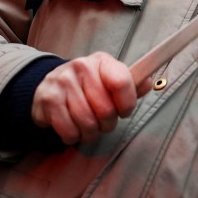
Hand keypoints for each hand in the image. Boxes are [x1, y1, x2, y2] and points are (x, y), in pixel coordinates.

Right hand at [31, 52, 148, 145]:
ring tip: (87, 127)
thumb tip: (148, 83)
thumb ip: (130, 85)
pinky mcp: (48, 99)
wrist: (49, 87)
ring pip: (87, 123)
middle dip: (107, 124)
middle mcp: (82, 66)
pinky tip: (72, 129)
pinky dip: (73, 137)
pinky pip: (69, 130)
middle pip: (106, 110)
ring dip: (90, 133)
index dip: (127, 104)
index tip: (123, 111)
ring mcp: (63, 81)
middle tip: (102, 122)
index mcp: (102, 61)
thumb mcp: (109, 81)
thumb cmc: (87, 88)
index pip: (122, 82)